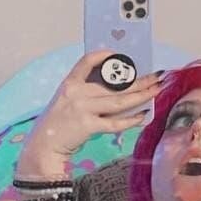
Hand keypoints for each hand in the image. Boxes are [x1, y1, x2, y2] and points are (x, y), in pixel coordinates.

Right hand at [24, 50, 162, 173]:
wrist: (44, 145)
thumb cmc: (59, 122)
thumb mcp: (67, 100)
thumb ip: (87, 92)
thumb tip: (120, 87)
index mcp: (70, 83)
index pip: (87, 61)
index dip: (104, 56)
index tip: (121, 55)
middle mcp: (76, 93)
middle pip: (113, 84)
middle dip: (138, 80)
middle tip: (156, 76)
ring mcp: (82, 109)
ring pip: (119, 102)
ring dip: (141, 96)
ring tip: (156, 91)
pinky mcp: (88, 126)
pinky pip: (115, 123)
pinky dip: (131, 120)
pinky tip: (143, 115)